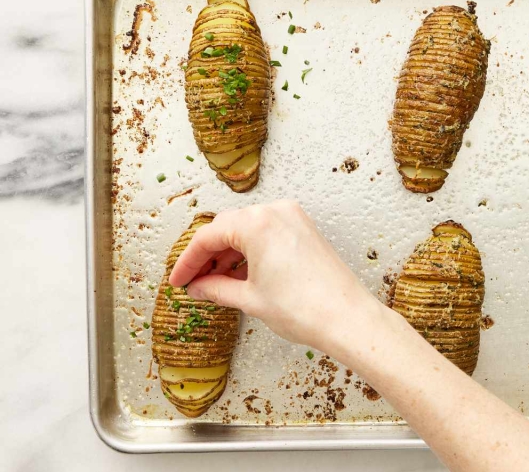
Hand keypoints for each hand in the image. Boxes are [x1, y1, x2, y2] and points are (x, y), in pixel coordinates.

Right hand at [169, 200, 381, 348]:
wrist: (347, 318)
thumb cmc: (305, 308)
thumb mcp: (249, 299)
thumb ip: (216, 289)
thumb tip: (198, 287)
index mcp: (257, 223)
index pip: (208, 237)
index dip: (187, 261)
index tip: (178, 280)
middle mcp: (276, 212)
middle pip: (227, 228)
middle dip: (207, 256)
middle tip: (193, 281)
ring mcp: (293, 219)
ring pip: (248, 230)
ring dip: (228, 254)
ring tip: (215, 283)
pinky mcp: (305, 230)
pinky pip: (268, 234)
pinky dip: (251, 252)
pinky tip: (240, 275)